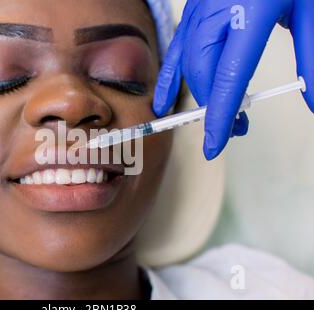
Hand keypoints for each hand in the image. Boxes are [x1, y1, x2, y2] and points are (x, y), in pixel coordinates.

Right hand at [153, 0, 313, 159]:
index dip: (221, 115)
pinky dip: (170, 77)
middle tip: (238, 127)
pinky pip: (176, 49)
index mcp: (250, 11)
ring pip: (188, 63)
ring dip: (201, 94)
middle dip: (216, 106)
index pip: (229, 77)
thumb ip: (311, 58)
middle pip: (205, 73)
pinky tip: (162, 101)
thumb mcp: (311, 11)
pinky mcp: (194, 9)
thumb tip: (313, 101)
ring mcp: (200, 9)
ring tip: (216, 116)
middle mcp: (217, 12)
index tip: (216, 145)